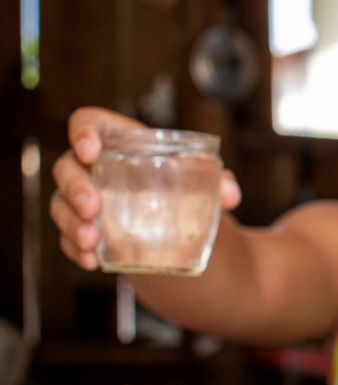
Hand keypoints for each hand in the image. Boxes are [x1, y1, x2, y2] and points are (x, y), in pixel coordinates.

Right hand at [50, 106, 241, 269]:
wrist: (182, 229)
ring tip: (92, 240)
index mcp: (121, 142)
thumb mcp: (205, 182)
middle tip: (93, 207)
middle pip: (67, 168)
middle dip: (75, 187)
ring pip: (60, 205)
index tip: (91, 151)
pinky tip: (91, 261)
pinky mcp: (86, 230)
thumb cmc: (187, 188)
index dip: (83, 132)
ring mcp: (85, 201)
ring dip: (70, 223)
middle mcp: (95, 168)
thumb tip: (231, 194)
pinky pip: (68, 238)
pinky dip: (76, 249)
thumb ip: (220, 183)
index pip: (89, 123)